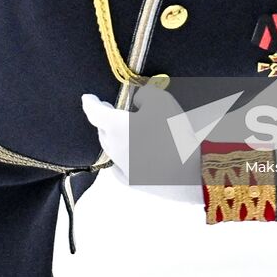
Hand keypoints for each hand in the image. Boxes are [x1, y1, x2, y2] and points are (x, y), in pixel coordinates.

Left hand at [80, 93, 201, 204]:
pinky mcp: (132, 182)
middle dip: (103, 119)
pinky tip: (124, 156)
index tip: (87, 98)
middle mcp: (113, 147)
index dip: (89, 102)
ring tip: (120, 130)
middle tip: (108, 110)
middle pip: (102, 130)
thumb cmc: (173, 133)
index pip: (94, 112)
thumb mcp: (162, 101)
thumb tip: (138, 100)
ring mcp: (121, 167)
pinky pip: (119, 166)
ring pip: (110, 148)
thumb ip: (145, 94)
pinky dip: (119, 157)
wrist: (189, 174)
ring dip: (112, 137)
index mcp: (115, 126)